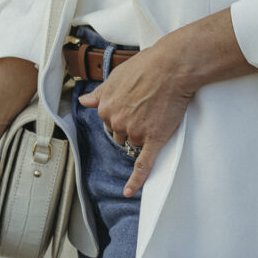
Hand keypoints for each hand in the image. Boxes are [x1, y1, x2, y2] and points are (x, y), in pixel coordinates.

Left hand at [79, 11, 251, 198]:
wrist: (173, 66)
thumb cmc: (147, 66)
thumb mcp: (116, 75)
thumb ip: (100, 93)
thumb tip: (83, 102)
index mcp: (105, 107)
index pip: (108, 121)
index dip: (122, 114)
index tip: (133, 104)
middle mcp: (117, 121)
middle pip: (120, 134)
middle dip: (131, 125)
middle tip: (146, 107)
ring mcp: (135, 132)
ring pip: (134, 143)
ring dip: (142, 135)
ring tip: (155, 113)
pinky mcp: (153, 139)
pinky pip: (143, 164)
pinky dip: (136, 180)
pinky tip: (129, 191)